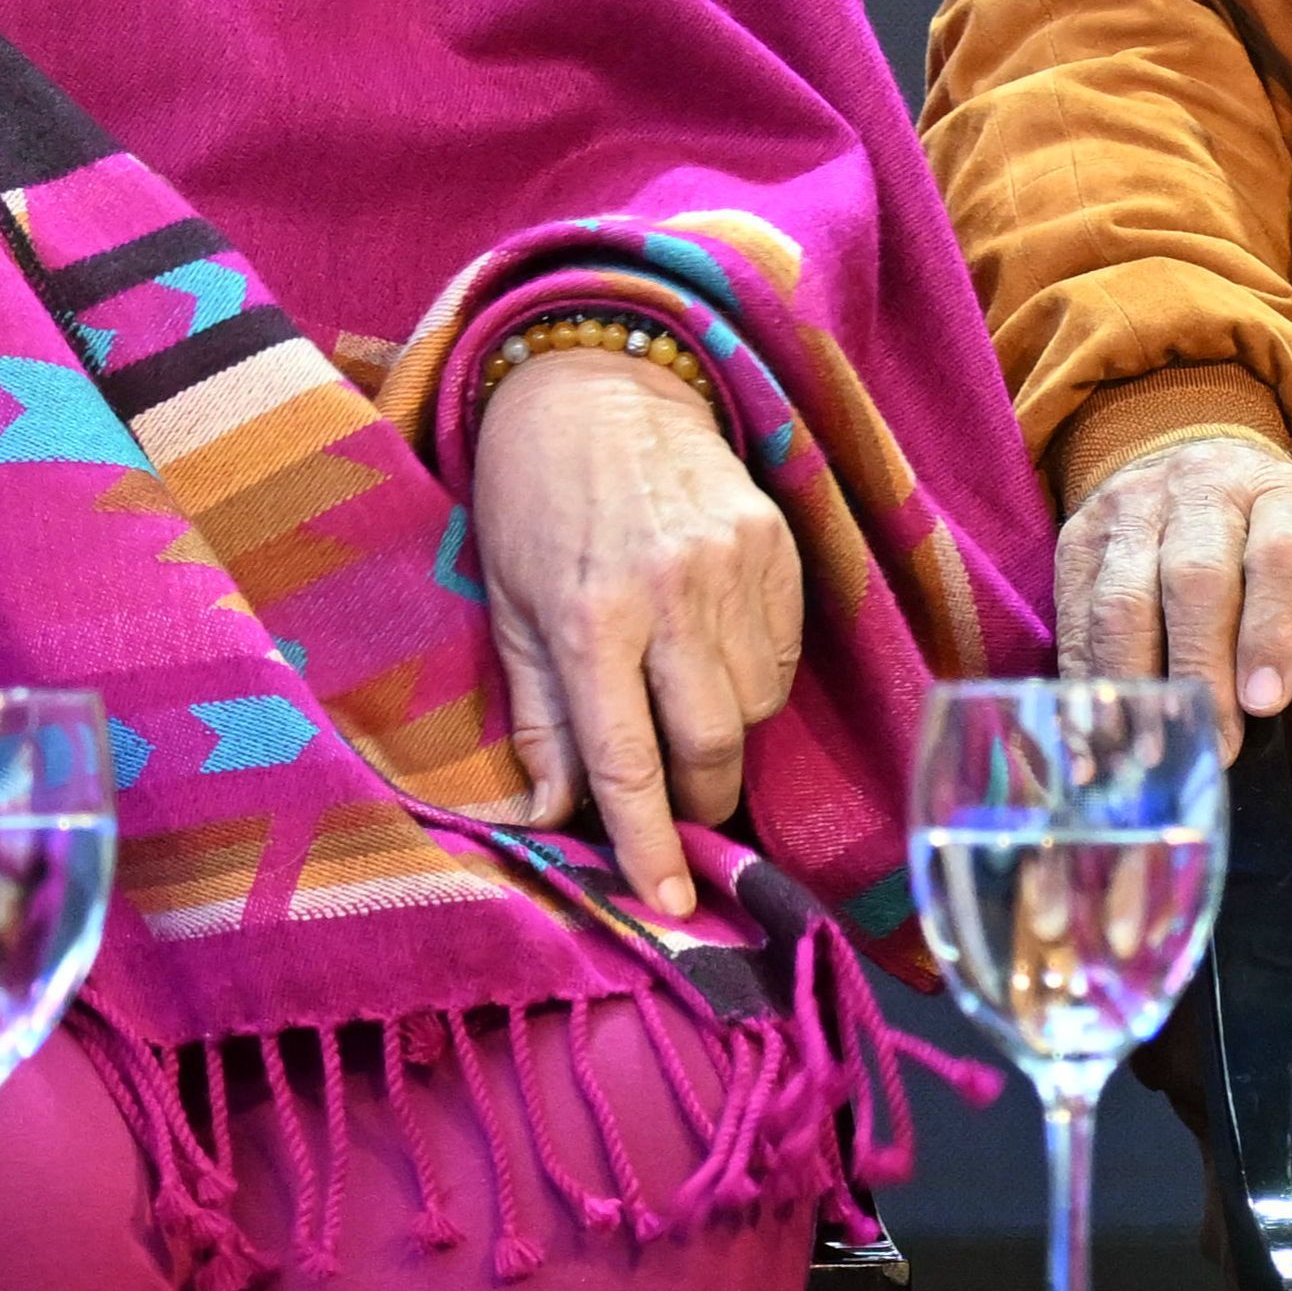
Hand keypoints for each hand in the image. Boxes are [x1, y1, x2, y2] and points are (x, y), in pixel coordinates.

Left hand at [468, 349, 803, 912]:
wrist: (598, 386)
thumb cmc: (532, 504)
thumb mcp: (508, 610)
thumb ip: (536, 721)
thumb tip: (546, 821)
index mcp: (587, 618)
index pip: (629, 762)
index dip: (650, 843)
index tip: (670, 904)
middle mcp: (669, 595)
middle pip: (712, 746)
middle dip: (699, 794)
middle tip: (676, 801)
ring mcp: (733, 566)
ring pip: (755, 707)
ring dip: (723, 730)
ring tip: (681, 695)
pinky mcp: (776, 544)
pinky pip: (782, 655)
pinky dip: (752, 677)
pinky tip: (711, 646)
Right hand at [1055, 425, 1291, 734]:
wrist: (1205, 484)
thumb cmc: (1283, 555)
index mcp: (1283, 495)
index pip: (1281, 556)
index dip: (1273, 633)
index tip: (1267, 706)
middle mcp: (1202, 487)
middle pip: (1194, 578)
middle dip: (1203, 670)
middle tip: (1214, 747)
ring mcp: (1129, 509)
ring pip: (1123, 600)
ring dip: (1138, 685)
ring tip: (1153, 753)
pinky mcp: (1077, 541)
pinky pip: (1074, 618)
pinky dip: (1087, 684)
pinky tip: (1100, 738)